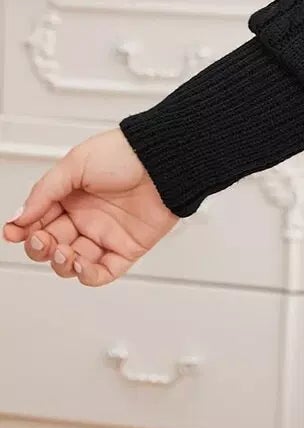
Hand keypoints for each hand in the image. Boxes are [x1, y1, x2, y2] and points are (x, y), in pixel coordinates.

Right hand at [2, 128, 177, 285]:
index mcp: (71, 196)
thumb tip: (20, 216)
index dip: (23, 230)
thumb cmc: (126, 153)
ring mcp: (106, 234)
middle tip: (41, 239)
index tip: (13, 232)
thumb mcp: (75, 163)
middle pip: (51, 245)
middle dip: (39, 248)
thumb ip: (45, 192)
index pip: (38, 221)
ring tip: (62, 251)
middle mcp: (86, 217)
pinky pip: (103, 272)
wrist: (164, 160)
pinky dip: (88, 275)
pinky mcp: (127, 248)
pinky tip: (80, 264)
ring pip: (72, 263)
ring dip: (60, 263)